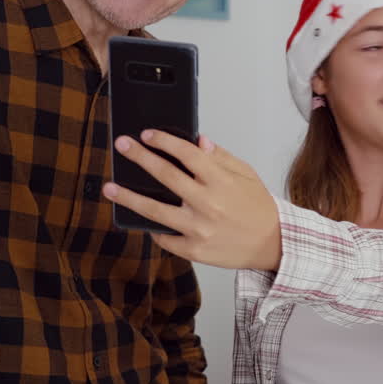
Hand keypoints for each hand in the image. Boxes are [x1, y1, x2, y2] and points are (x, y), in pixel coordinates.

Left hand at [104, 131, 282, 269]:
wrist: (272, 244)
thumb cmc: (258, 208)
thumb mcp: (246, 175)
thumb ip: (221, 157)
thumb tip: (198, 141)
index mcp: (221, 181)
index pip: (187, 154)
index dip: (164, 141)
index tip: (147, 134)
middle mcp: (208, 203)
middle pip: (165, 175)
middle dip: (140, 157)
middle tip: (122, 146)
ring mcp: (198, 228)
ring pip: (154, 210)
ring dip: (129, 196)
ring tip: (110, 187)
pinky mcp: (193, 249)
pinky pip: (164, 237)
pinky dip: (153, 227)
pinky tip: (141, 217)